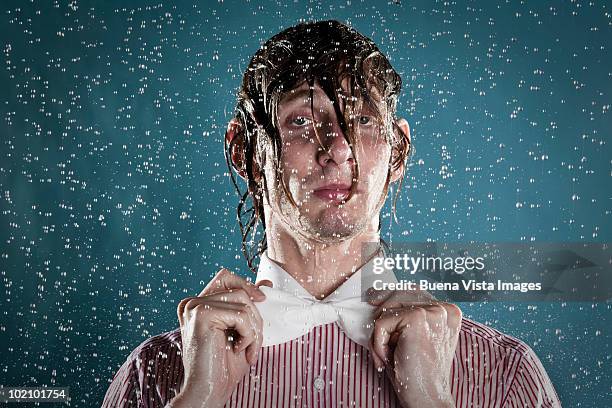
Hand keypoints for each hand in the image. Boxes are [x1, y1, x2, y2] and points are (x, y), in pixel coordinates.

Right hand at [170, 269, 271, 407]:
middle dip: (255, 318)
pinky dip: (248, 335)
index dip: (246, 284)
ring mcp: (194, 307)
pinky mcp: (201, 315)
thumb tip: (266, 282)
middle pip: (239, 291)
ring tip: (246, 349)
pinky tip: (238, 349)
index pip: (225, 277)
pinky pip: (241, 315)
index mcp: (197, 305)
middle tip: (253, 344)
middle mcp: (192, 302)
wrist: (208, 391)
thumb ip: (249, 306)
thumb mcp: (241, 330)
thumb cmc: (223, 366)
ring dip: (253, 329)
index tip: (262, 299)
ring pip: (243, 302)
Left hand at [367, 288, 460, 407]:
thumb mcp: (411, 337)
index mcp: (447, 311)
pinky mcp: (417, 319)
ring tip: (392, 357)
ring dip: (381, 338)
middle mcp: (444, 308)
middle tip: (391, 353)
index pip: (407, 294)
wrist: (427, 399)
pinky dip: (378, 345)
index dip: (389, 313)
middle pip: (394, 299)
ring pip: (385, 312)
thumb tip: (374, 293)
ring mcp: (433, 312)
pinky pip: (380, 323)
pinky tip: (391, 360)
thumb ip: (403, 314)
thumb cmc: (416, 372)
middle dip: (385, 328)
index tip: (390, 329)